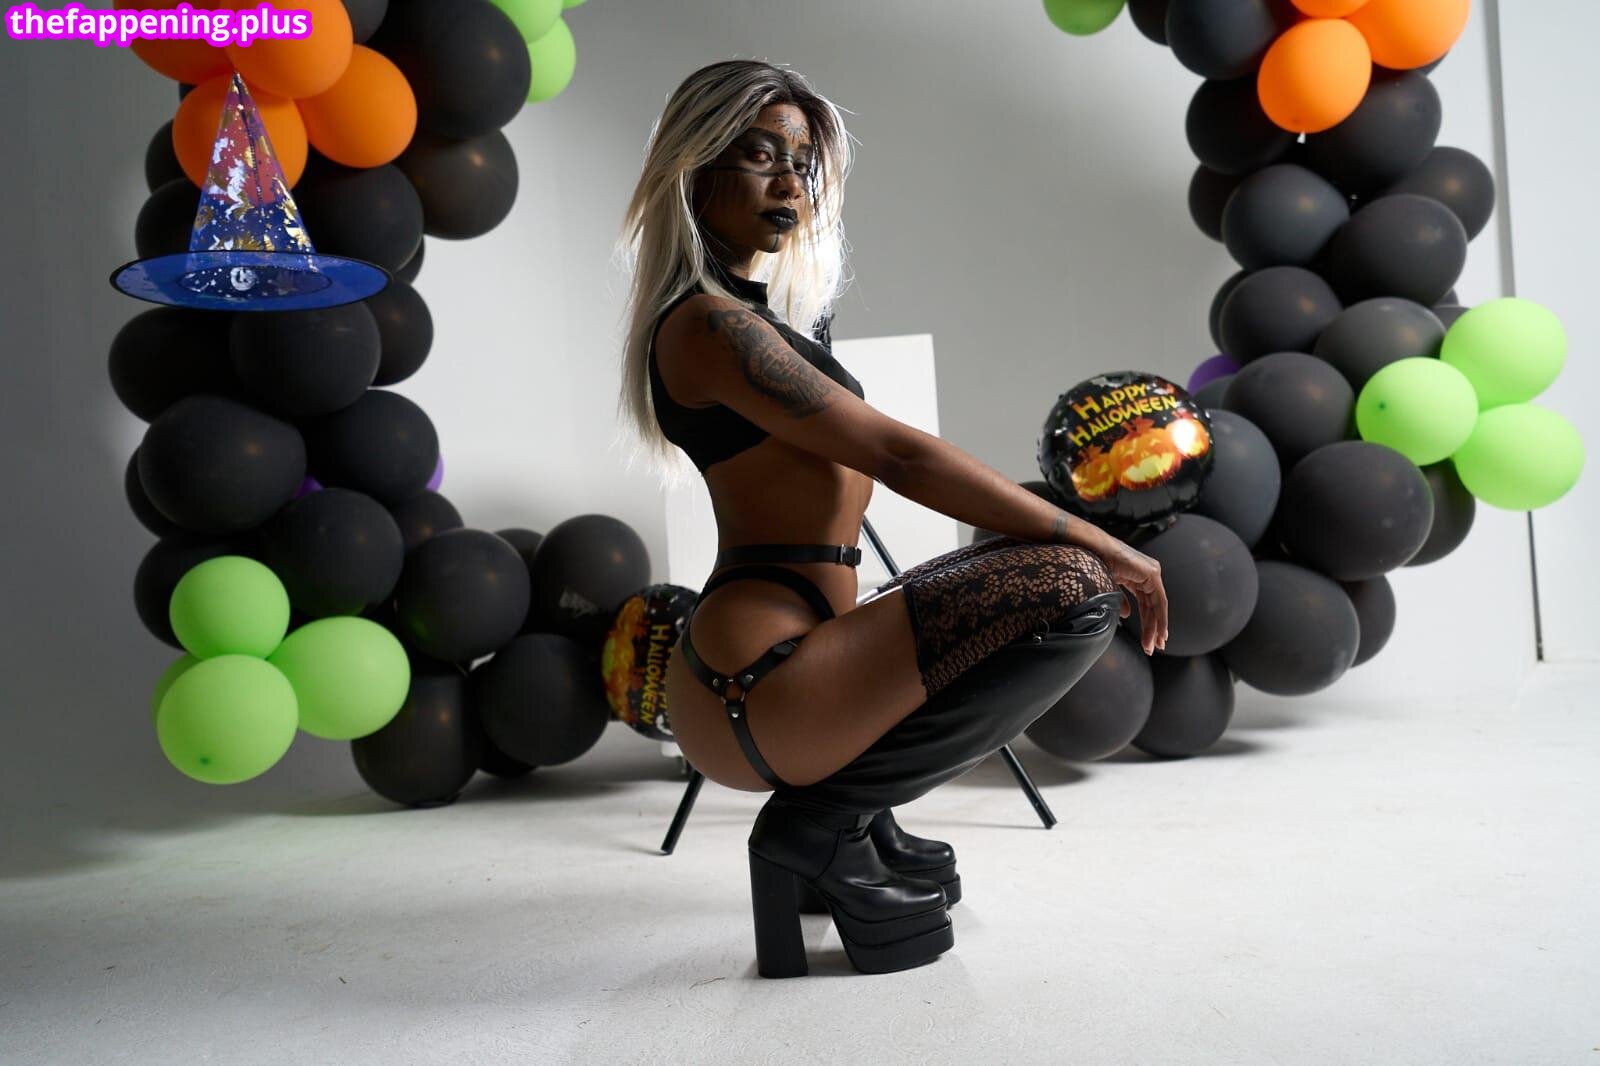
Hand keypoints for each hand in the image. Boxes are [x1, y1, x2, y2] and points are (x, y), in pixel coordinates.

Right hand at [1097, 535, 1167, 654]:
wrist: (1091, 550)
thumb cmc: (1094, 563)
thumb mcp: (1109, 587)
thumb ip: (1120, 600)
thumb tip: (1125, 614)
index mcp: (1136, 575)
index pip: (1146, 604)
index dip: (1148, 623)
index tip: (1148, 641)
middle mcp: (1147, 574)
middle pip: (1152, 607)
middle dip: (1153, 629)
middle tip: (1153, 647)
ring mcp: (1151, 572)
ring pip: (1157, 606)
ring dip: (1155, 627)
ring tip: (1154, 645)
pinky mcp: (1151, 573)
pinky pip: (1159, 600)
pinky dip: (1159, 617)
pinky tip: (1158, 631)